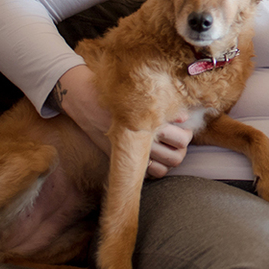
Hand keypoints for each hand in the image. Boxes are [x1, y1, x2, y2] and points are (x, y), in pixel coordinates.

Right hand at [56, 65, 193, 177]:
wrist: (82, 98)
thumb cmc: (114, 93)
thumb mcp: (141, 97)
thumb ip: (166, 110)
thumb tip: (184, 118)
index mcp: (150, 123)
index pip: (183, 139)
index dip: (186, 135)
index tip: (181, 128)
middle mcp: (142, 142)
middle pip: (178, 157)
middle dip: (180, 150)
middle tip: (174, 140)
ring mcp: (130, 153)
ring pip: (165, 169)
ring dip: (167, 162)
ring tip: (164, 150)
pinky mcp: (120, 158)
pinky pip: (147, 174)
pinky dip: (152, 169)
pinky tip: (150, 158)